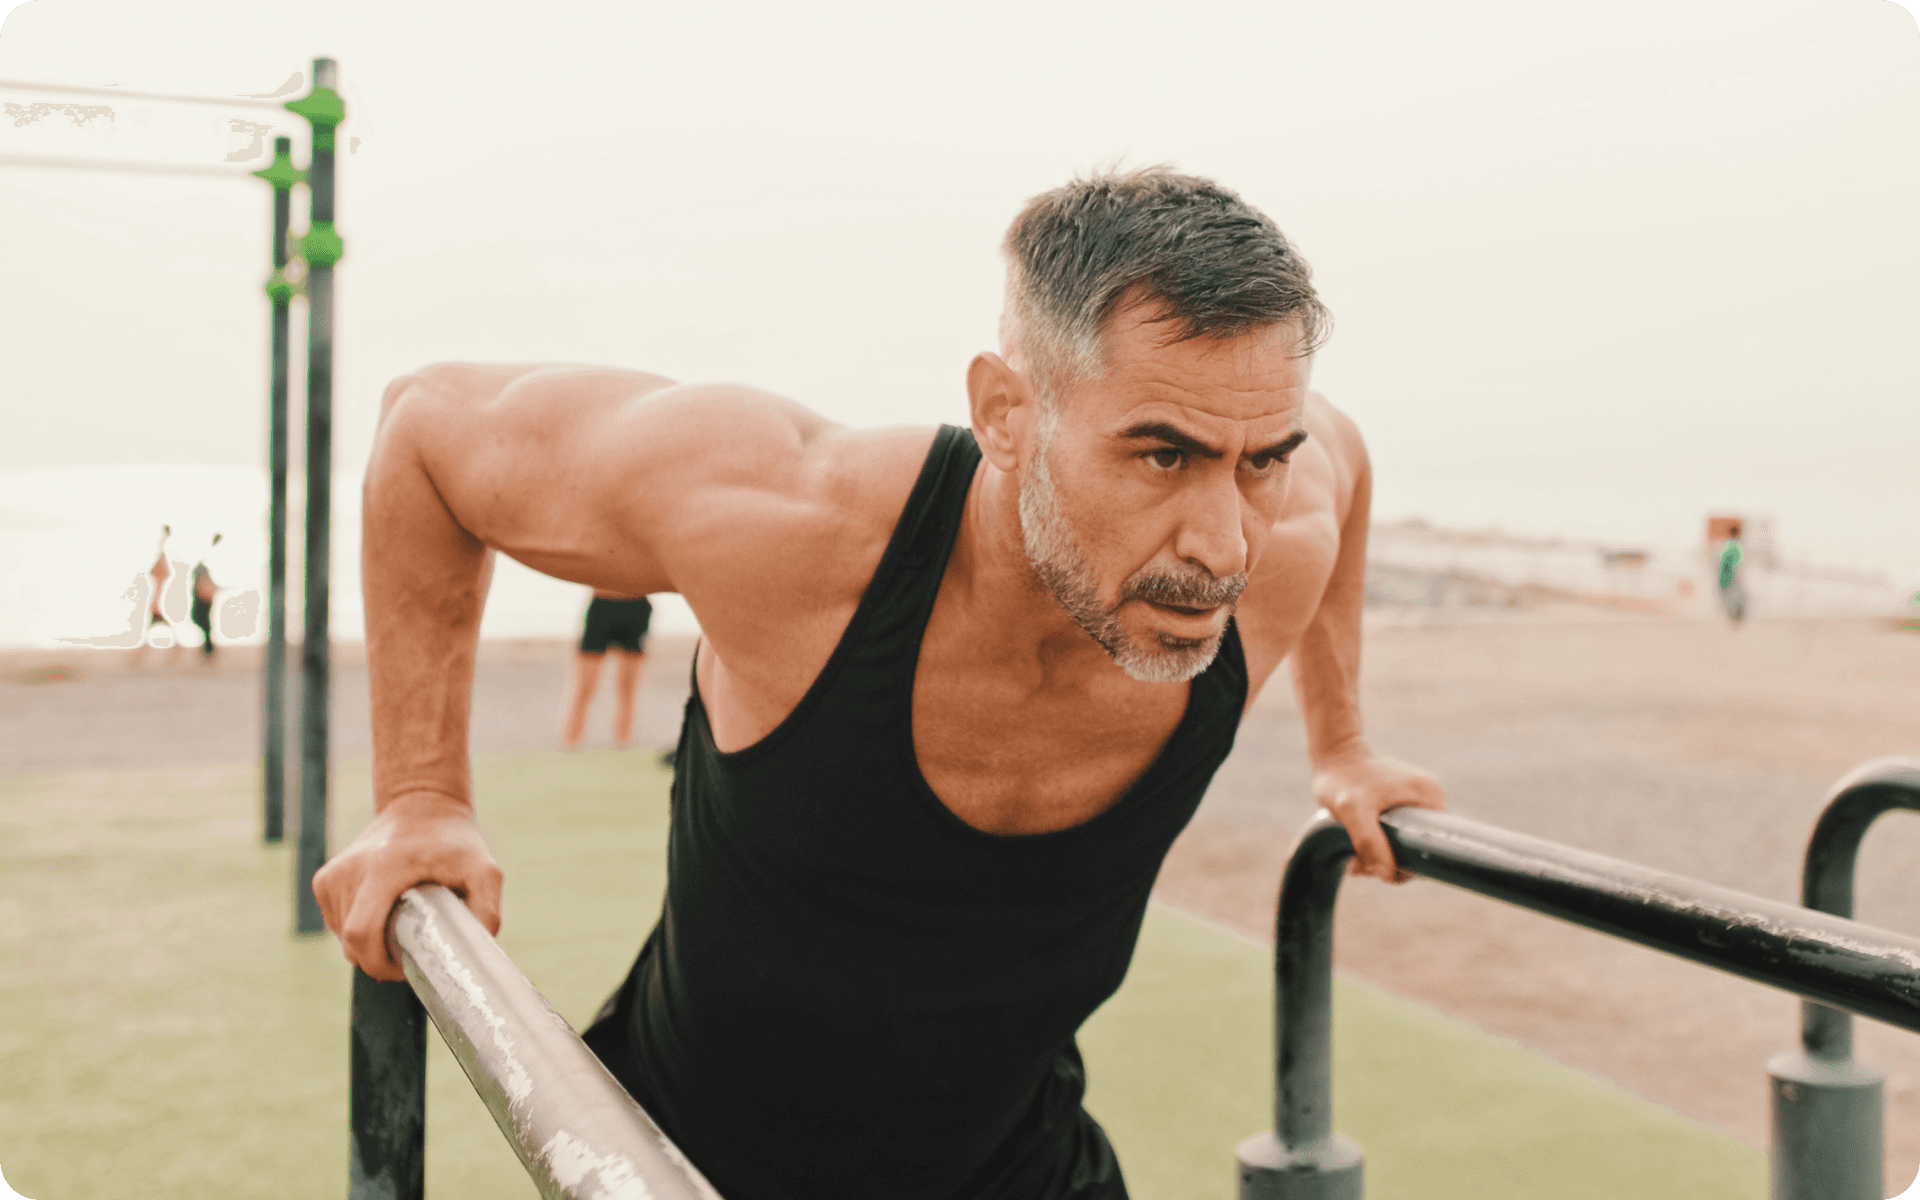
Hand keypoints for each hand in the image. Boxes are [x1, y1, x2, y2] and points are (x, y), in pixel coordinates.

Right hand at [312, 793, 502, 981]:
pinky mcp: (324, 880)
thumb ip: (486, 910)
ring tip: (400, 920)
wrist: (422, 804)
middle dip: (378, 959)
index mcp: (383, 868)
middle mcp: (350, 870)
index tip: (406, 967)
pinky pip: (337, 921)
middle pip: (351, 941)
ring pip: (343, 935)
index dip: (380, 963)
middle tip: (410, 951)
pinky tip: (383, 909)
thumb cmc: (455, 842)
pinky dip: (358, 926)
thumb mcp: (484, 870)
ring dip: (370, 942)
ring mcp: (332, 875)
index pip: (361, 934)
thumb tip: (473, 950)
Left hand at [1312, 748, 1445, 883]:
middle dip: (1386, 862)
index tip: (1377, 866)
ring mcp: (1415, 801)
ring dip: (1376, 857)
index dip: (1407, 865)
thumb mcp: (1353, 811)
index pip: (1432, 847)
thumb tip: (1389, 875)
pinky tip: (1353, 846)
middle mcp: (1429, 799)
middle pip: (1416, 849)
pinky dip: (1374, 844)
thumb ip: (1369, 842)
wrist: (1332, 752)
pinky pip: (1394, 834)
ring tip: (1350, 856)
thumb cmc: (1342, 778)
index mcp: (1431, 797)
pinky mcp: (1400, 804)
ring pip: (1402, 845)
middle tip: (1357, 862)